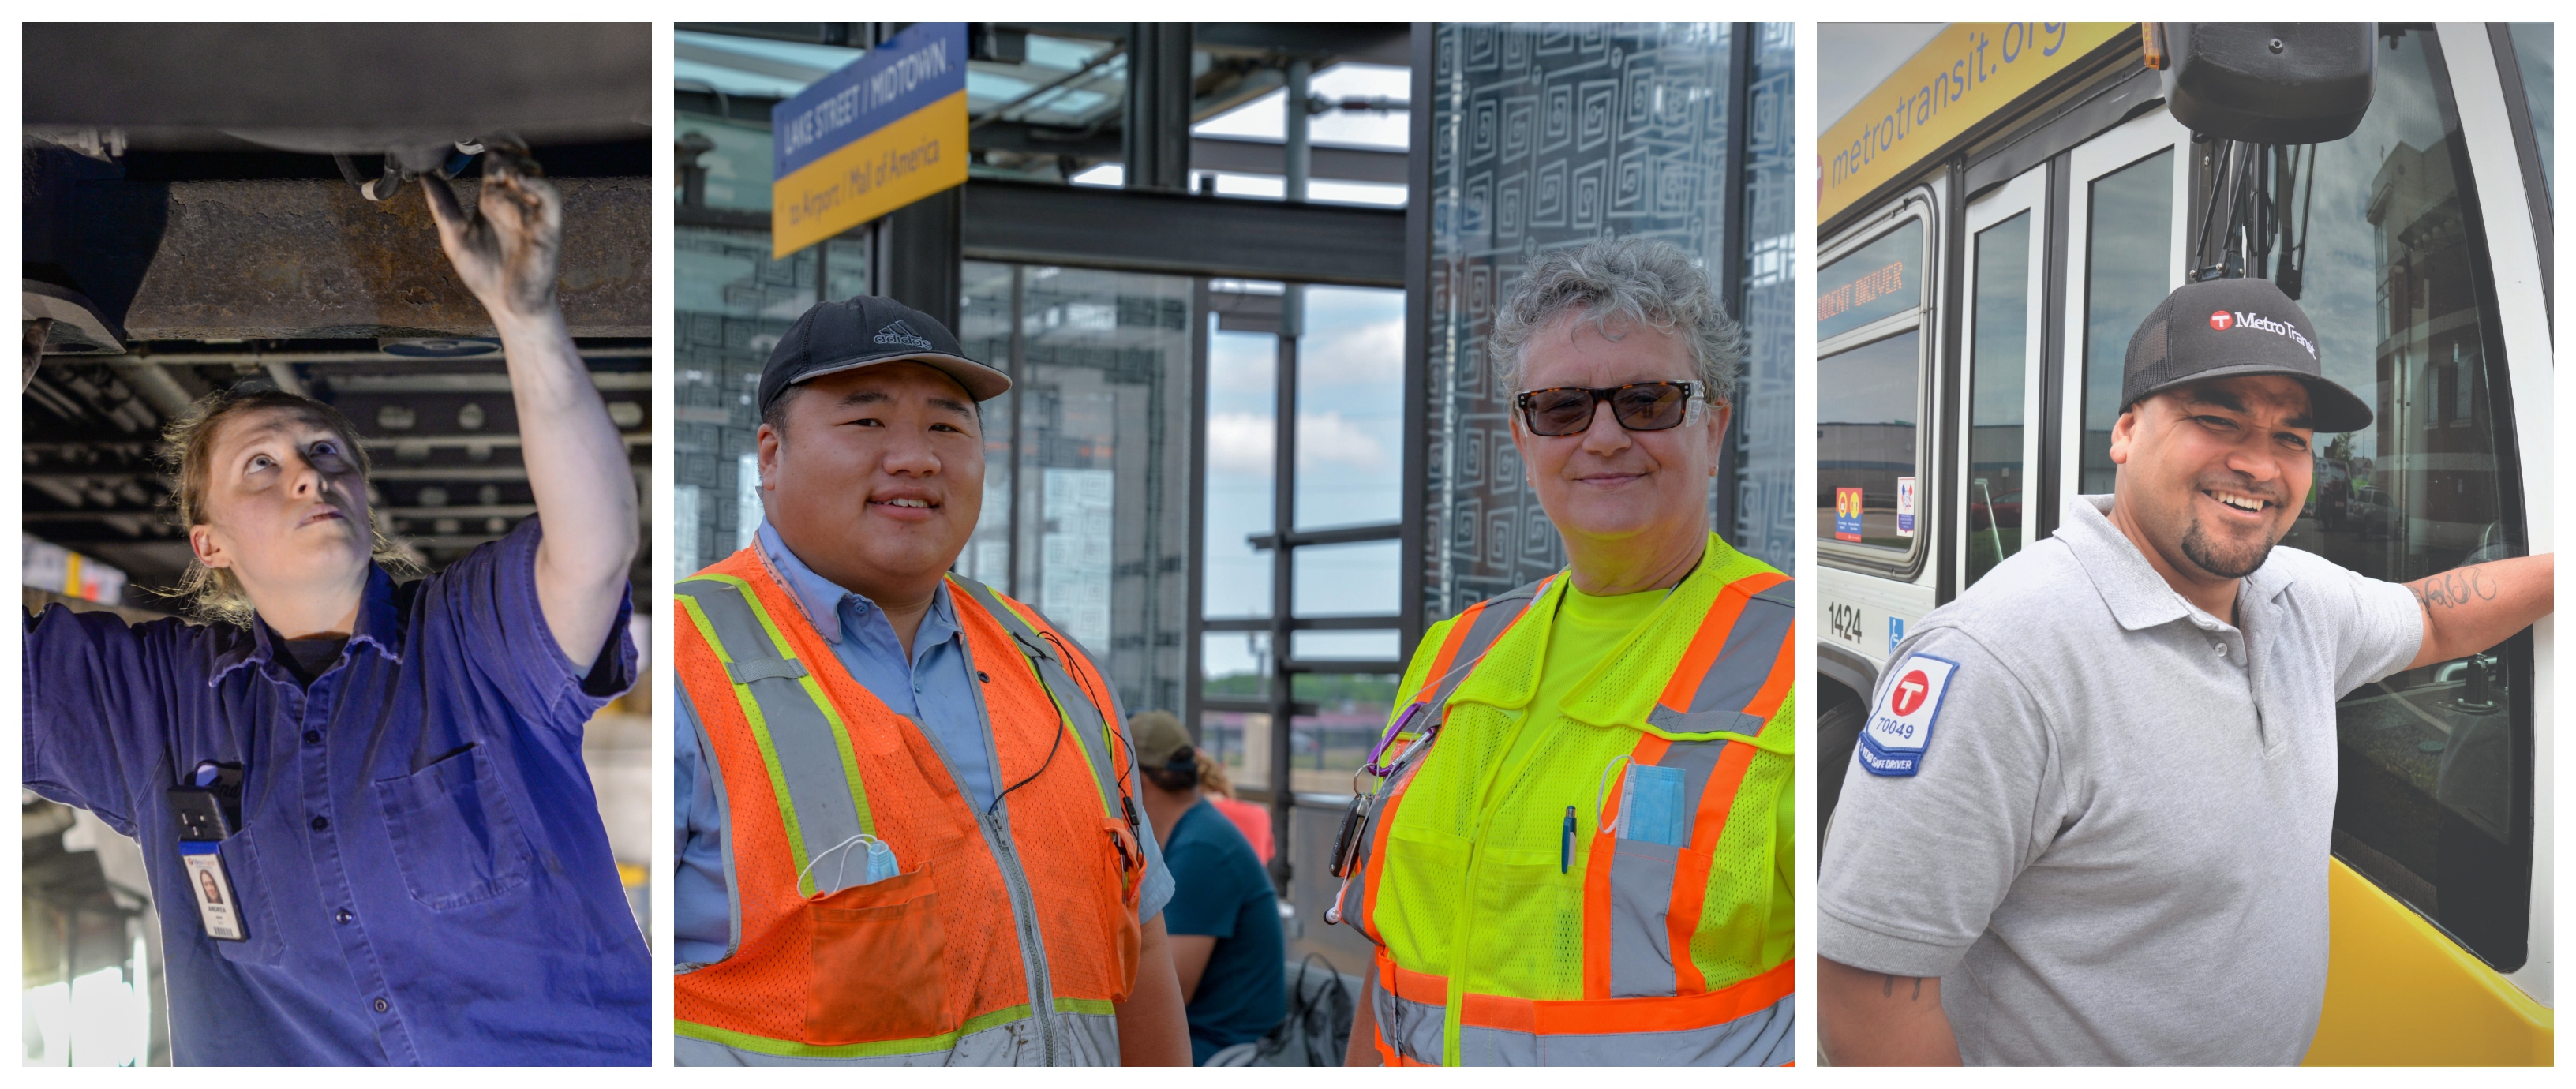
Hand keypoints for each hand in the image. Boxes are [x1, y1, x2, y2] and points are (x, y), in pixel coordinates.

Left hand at [423, 143, 562, 322]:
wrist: (508, 307)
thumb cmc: (486, 275)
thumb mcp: (454, 236)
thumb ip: (442, 205)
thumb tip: (423, 174)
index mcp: (493, 198)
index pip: (493, 157)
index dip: (485, 140)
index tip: (465, 131)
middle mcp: (514, 200)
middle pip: (513, 157)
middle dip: (503, 142)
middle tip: (485, 136)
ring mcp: (532, 211)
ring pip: (532, 170)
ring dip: (518, 160)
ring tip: (501, 161)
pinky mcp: (548, 225)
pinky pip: (549, 195)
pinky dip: (536, 181)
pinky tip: (518, 178)